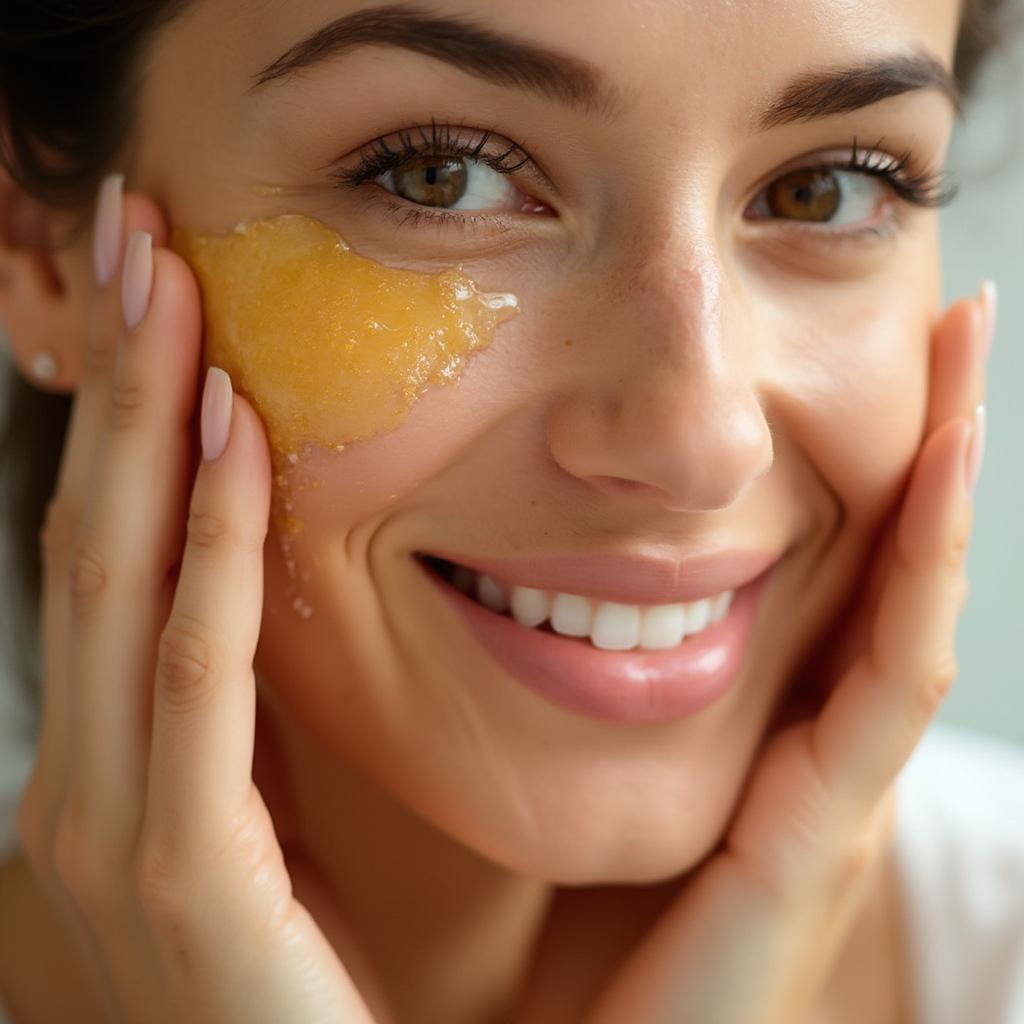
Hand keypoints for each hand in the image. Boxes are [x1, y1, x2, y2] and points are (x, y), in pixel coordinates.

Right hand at [15, 177, 380, 1023]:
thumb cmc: (297, 968)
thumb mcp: (263, 809)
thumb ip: (246, 711)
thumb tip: (260, 591)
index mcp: (113, 751)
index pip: (112, 547)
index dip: (125, 411)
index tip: (157, 294)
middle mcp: (81, 770)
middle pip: (98, 525)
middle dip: (117, 371)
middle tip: (135, 228)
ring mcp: (110, 818)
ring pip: (121, 569)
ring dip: (146, 413)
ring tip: (165, 276)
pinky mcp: (175, 864)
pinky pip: (196, 666)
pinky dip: (210, 540)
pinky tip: (233, 430)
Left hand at [583, 288, 991, 1023]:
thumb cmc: (566, 953)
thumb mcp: (569, 790)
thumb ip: (560, 697)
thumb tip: (493, 578)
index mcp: (759, 739)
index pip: (826, 578)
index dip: (856, 468)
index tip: (864, 353)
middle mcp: (811, 754)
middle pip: (883, 569)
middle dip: (923, 441)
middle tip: (947, 317)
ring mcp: (829, 795)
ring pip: (908, 601)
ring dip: (944, 472)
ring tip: (966, 341)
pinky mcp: (817, 839)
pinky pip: (891, 681)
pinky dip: (925, 567)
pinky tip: (941, 454)